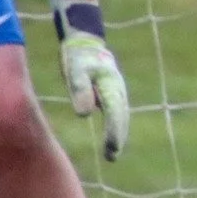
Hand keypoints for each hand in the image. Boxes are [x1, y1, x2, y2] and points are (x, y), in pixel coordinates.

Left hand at [54, 1, 129, 159]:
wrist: (84, 41)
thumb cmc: (77, 56)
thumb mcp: (74, 70)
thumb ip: (79, 90)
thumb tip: (84, 115)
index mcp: (110, 85)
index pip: (115, 113)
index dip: (114, 133)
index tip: (111, 150)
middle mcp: (117, 89)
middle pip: (122, 116)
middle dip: (118, 136)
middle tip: (112, 156)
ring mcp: (116, 90)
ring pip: (121, 114)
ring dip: (119, 133)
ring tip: (112, 153)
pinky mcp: (111, 91)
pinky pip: (117, 111)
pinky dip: (117, 124)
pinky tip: (112, 137)